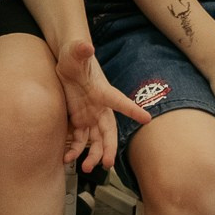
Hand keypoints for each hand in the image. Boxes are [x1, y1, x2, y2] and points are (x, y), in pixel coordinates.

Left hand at [56, 37, 147, 170]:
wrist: (67, 62)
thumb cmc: (75, 55)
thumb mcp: (75, 52)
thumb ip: (80, 49)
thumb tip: (86, 46)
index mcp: (103, 92)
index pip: (120, 101)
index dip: (133, 110)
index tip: (146, 119)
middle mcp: (100, 107)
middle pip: (109, 132)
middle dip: (110, 148)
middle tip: (108, 164)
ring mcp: (90, 116)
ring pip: (96, 141)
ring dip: (93, 155)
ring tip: (85, 168)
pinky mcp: (79, 121)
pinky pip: (79, 140)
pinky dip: (75, 151)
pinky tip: (67, 159)